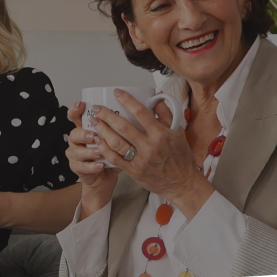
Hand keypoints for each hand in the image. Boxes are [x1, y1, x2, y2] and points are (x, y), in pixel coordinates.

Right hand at [65, 102, 117, 215]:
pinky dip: (92, 166)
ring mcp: (76, 154)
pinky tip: (100, 166)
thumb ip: (122, 125)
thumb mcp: (116, 137)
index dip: (75, 110)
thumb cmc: (112, 154)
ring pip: (77, 151)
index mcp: (85, 128)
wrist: (103, 177)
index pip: (76, 116)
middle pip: (74, 133)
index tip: (82, 105)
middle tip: (93, 134)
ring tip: (99, 152)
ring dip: (89, 151)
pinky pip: (82, 167)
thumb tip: (141, 109)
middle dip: (83, 133)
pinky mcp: (77, 168)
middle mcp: (78, 140)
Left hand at [92, 90, 213, 214]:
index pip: (140, 112)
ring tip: (94, 122)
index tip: (117, 93)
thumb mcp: (178, 133)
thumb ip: (166, 115)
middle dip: (107, 115)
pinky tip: (98, 141)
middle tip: (97, 108)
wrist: (182, 183)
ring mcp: (141, 160)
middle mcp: (150, 146)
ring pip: (116, 142)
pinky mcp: (134, 171)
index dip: (126, 100)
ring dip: (102, 130)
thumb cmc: (180, 158)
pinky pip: (115, 159)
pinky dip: (104, 149)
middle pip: (123, 126)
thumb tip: (156, 98)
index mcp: (161, 134)